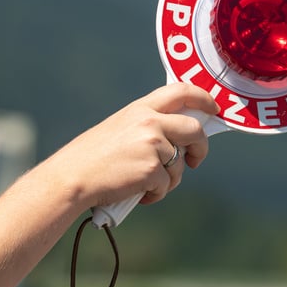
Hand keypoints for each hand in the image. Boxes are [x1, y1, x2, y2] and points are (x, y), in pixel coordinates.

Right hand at [46, 82, 217, 209]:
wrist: (72, 177)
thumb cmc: (90, 158)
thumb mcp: (118, 129)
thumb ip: (146, 127)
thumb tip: (176, 140)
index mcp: (140, 109)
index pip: (181, 91)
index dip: (204, 99)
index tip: (213, 109)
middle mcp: (149, 122)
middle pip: (194, 129)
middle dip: (200, 148)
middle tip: (194, 160)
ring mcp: (153, 145)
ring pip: (180, 165)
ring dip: (168, 180)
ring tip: (144, 185)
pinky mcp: (152, 169)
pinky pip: (167, 185)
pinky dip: (155, 194)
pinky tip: (137, 194)